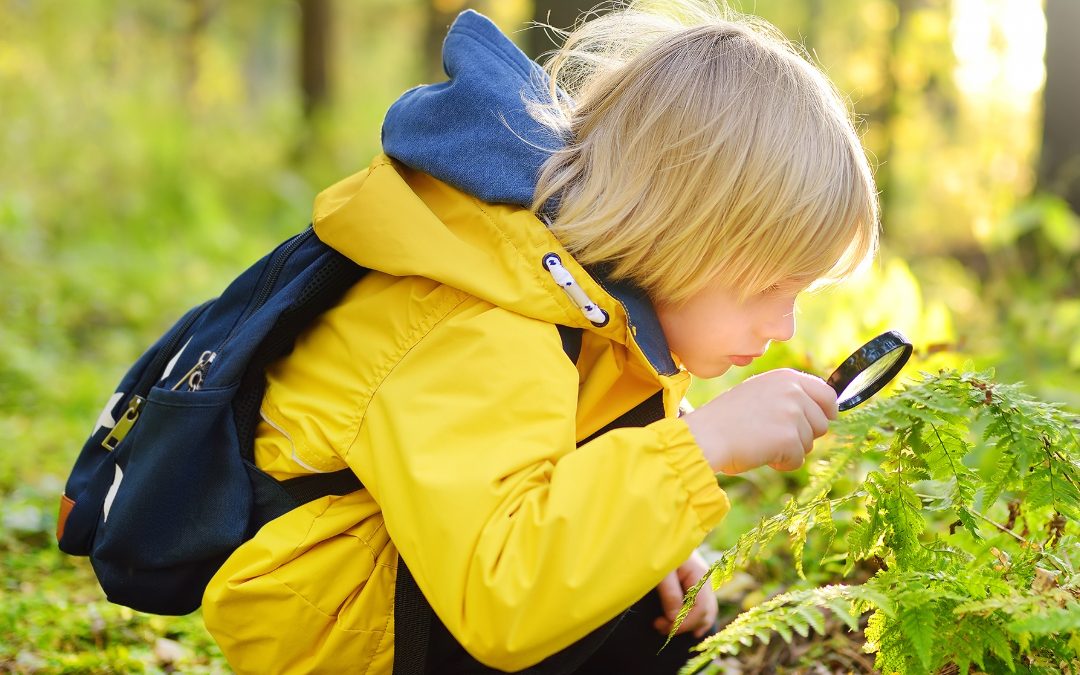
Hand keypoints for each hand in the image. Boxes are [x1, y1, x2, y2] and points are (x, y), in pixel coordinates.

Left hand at [653, 550, 716, 638]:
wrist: (657, 528)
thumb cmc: (657, 545)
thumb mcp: (661, 569)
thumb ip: (670, 593)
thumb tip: (675, 618)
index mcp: (698, 574)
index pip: (701, 607)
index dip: (685, 622)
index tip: (665, 627)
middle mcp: (704, 579)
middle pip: (706, 612)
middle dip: (684, 625)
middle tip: (659, 627)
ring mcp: (701, 581)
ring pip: (706, 611)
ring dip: (688, 624)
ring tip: (666, 630)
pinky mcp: (693, 582)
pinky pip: (701, 605)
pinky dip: (694, 618)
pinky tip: (684, 627)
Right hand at [683, 368, 837, 473]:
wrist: (707, 435)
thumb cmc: (727, 418)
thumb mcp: (759, 393)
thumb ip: (787, 396)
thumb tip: (824, 415)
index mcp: (785, 377)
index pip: (827, 393)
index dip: (828, 410)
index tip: (827, 419)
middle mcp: (793, 391)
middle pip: (821, 423)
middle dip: (803, 435)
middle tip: (773, 436)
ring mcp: (793, 414)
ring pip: (809, 443)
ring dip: (790, 450)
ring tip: (762, 443)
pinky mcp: (790, 438)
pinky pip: (798, 460)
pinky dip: (782, 463)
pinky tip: (761, 454)